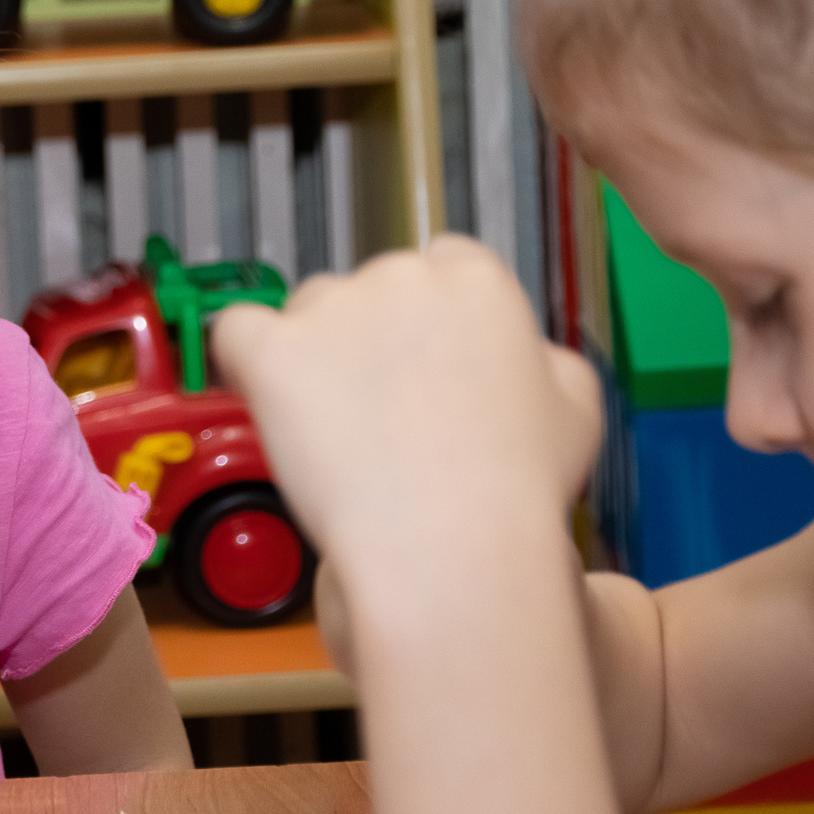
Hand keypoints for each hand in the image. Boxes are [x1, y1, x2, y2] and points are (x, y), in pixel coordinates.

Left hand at [209, 237, 599, 601]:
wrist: (453, 547)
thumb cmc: (514, 494)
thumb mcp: (577, 413)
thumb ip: (550, 363)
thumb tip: (530, 355)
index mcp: (478, 282)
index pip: (442, 265)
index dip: (430, 324)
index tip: (426, 371)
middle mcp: (403, 277)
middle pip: (370, 290)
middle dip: (371, 343)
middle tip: (384, 420)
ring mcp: (333, 309)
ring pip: (307, 312)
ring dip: (313, 356)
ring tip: (338, 435)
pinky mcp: (274, 351)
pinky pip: (236, 332)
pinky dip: (244, 361)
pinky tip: (264, 398)